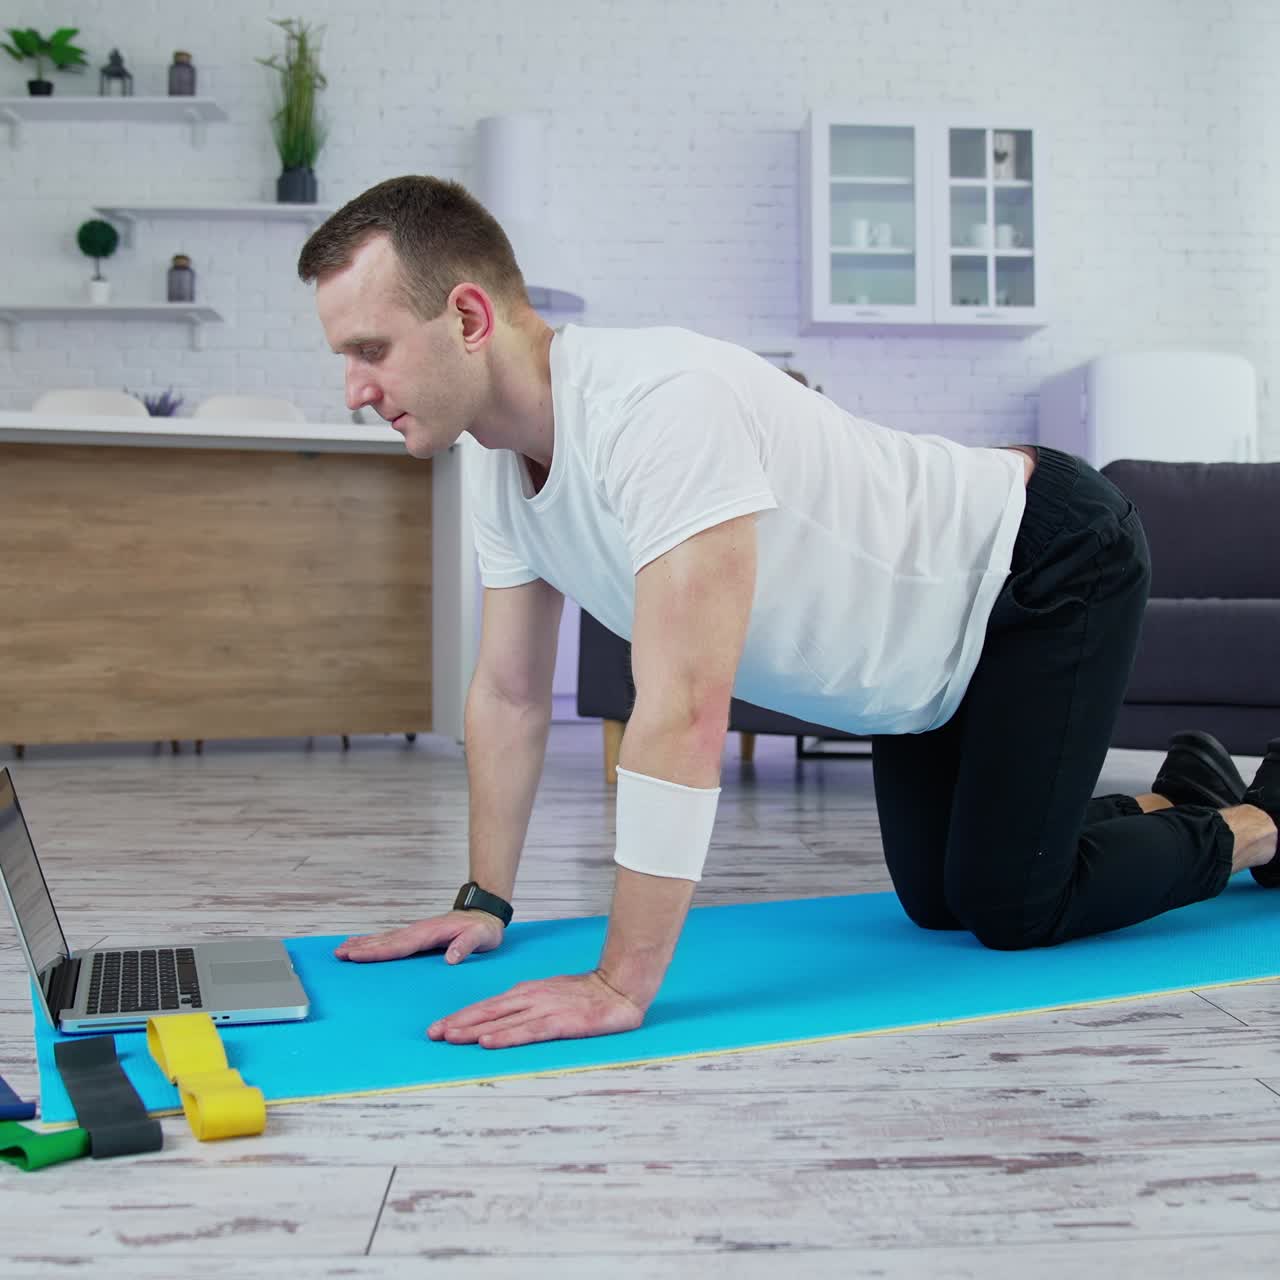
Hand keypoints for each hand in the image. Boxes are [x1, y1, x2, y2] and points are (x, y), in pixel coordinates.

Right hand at [335, 910, 504, 964]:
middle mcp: (419, 931)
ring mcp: (417, 931)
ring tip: (342, 950)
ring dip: (363, 944)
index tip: (357, 955)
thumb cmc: (484, 929)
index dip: (378, 951)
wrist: (485, 915)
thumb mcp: (482, 937)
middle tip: (339, 954)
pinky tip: (361, 945)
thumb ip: (467, 945)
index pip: (401, 945)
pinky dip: (373, 942)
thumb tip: (452, 958)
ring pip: (385, 938)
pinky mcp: (417, 935)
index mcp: (431, 933)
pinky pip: (390, 939)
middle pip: (386, 941)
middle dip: (362, 948)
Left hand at [427, 970, 645, 1048]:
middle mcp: (530, 998)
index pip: (488, 1005)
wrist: (619, 987)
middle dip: (458, 1023)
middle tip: (432, 1035)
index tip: (439, 1027)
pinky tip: (488, 1042)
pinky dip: (505, 1036)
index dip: (462, 1016)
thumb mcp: (550, 995)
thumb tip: (502, 1019)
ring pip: (501, 1021)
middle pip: (487, 1012)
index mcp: (526, 992)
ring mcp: (544, 1009)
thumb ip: (528, 1006)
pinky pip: (527, 1032)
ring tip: (450, 1038)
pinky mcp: (559, 1023)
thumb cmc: (585, 994)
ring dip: (473, 1030)